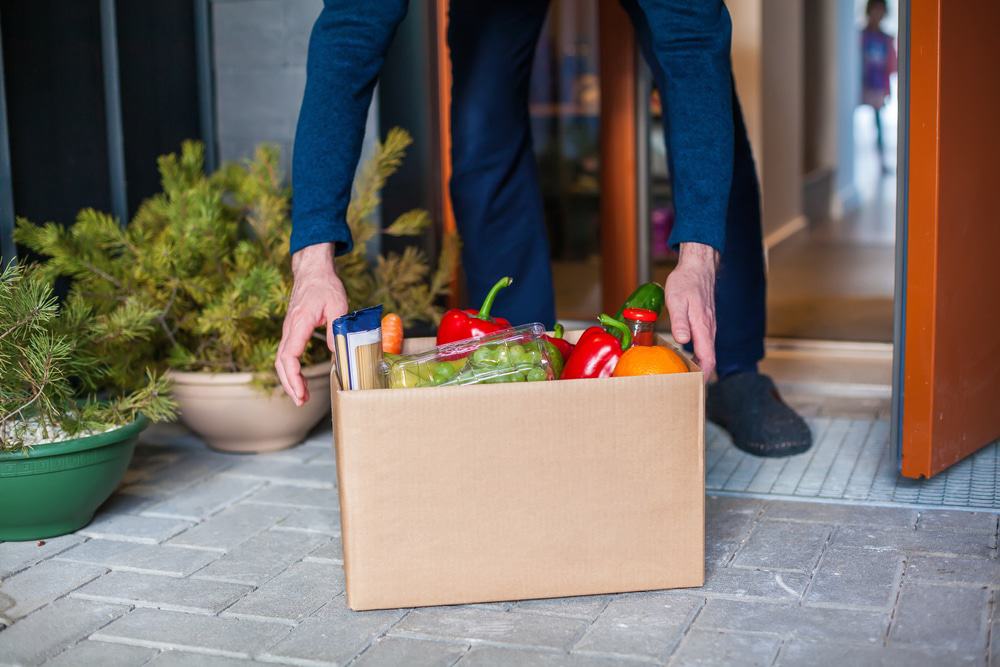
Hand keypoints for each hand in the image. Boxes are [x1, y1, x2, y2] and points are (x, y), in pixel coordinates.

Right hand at [276, 243, 348, 404]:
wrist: (312, 271)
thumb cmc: (325, 285)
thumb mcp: (338, 305)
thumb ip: (336, 328)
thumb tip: (336, 352)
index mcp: (299, 322)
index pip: (289, 355)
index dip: (293, 376)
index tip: (301, 390)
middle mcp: (289, 328)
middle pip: (281, 362)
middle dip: (289, 384)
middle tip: (301, 401)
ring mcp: (288, 330)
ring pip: (281, 359)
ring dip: (288, 379)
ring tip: (300, 396)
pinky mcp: (292, 331)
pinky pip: (286, 354)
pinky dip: (290, 370)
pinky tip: (299, 380)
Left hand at [664, 242, 718, 379]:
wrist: (697, 267)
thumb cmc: (686, 282)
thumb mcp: (677, 300)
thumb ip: (680, 321)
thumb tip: (683, 340)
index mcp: (703, 327)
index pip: (708, 357)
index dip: (704, 374)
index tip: (696, 387)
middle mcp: (709, 329)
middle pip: (709, 358)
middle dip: (701, 375)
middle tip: (686, 388)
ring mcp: (708, 326)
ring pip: (706, 351)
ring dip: (699, 365)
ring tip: (684, 377)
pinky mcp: (704, 323)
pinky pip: (703, 343)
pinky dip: (697, 354)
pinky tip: (685, 357)